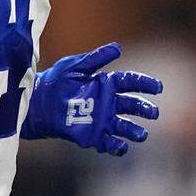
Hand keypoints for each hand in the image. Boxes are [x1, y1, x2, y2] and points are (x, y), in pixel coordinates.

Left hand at [21, 42, 162, 155]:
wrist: (38, 102)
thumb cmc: (55, 81)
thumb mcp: (75, 66)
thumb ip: (96, 58)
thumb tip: (118, 48)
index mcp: (106, 84)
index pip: (131, 82)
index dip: (145, 84)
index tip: (157, 87)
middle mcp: (108, 102)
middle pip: (133, 105)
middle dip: (145, 109)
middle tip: (153, 112)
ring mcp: (102, 120)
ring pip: (126, 127)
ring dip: (135, 131)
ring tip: (141, 134)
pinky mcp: (93, 135)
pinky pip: (110, 144)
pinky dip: (118, 147)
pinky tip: (122, 146)